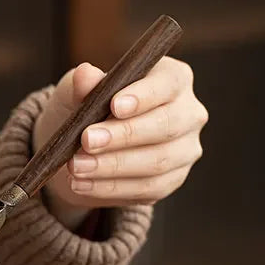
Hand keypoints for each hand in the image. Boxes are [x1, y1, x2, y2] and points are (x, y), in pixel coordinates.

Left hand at [33, 59, 208, 230]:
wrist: (80, 149)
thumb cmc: (85, 109)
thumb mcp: (76, 91)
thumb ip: (82, 84)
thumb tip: (84, 75)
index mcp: (173, 79)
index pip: (168, 84)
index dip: (143, 95)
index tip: (114, 106)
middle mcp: (188, 114)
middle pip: (165, 126)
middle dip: (123, 135)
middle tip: (87, 141)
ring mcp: (183, 150)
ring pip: (156, 161)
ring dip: (112, 166)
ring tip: (76, 166)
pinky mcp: (170, 181)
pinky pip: (146, 188)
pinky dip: (110, 188)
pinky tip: (81, 184)